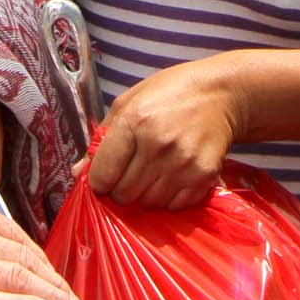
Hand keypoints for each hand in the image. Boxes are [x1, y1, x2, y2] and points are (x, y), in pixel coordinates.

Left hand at [85, 57, 242, 210]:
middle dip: (121, 189)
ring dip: (146, 195)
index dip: (99, 181)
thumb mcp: (129, 101)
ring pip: (148, 204)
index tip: (105, 177)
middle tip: (131, 173)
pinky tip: (173, 176)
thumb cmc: (170, 93)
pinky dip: (170, 198)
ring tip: (153, 172)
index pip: (103, 174)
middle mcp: (158, 144)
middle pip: (124, 194)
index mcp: (135, 121)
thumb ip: (102, 137)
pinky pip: (175, 206)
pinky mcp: (204, 175)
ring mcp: (183, 162)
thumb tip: (78, 172)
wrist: (222, 93)